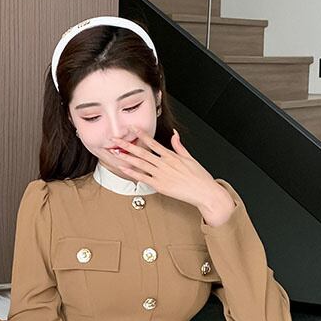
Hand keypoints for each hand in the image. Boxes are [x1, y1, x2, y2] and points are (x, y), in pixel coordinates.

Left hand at [115, 129, 229, 212]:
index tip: (131, 128)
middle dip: (127, 145)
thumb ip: (179, 146)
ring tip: (115, 152)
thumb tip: (175, 134)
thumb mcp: (190, 158)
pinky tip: (124, 169)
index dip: (141, 134)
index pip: (153, 142)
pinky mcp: (160, 186)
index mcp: (172, 156)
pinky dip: (133, 173)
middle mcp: (165, 163)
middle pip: (142, 152)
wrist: (205, 192)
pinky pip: (143, 178)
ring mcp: (162, 174)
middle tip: (115, 140)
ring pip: (140, 163)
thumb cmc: (200, 177)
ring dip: (127, 157)